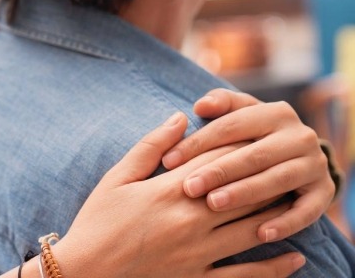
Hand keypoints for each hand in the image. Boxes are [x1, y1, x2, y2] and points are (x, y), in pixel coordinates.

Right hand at [48, 113, 304, 277]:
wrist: (83, 272)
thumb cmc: (97, 220)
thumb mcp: (117, 177)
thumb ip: (151, 146)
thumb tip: (179, 118)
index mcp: (169, 191)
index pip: (217, 160)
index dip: (241, 145)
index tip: (260, 135)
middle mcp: (190, 220)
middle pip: (242, 192)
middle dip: (267, 175)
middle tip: (287, 163)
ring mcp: (196, 253)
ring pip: (251, 229)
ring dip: (278, 213)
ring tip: (296, 200)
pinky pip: (243, 276)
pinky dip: (272, 268)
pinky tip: (293, 256)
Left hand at [161, 89, 333, 242]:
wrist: (300, 156)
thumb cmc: (254, 135)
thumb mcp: (240, 114)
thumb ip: (221, 105)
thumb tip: (200, 105)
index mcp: (274, 113)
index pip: (231, 126)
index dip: (198, 143)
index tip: (168, 161)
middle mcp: (299, 135)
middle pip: (254, 154)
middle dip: (219, 171)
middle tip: (189, 187)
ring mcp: (314, 164)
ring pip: (277, 180)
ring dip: (245, 194)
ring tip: (214, 205)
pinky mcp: (324, 192)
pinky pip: (307, 211)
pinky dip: (285, 223)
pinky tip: (259, 234)